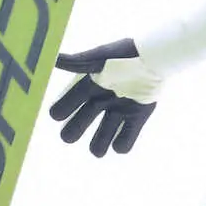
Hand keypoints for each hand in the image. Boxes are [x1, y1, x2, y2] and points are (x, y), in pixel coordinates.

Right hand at [48, 39, 160, 156]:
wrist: (154, 58)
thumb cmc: (124, 55)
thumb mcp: (99, 58)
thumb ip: (77, 62)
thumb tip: (52, 58)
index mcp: (89, 86)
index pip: (68, 102)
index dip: (62, 110)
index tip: (56, 115)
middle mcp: (101, 101)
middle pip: (81, 122)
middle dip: (74, 130)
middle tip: (69, 137)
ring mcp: (119, 111)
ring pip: (104, 135)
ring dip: (99, 144)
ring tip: (97, 150)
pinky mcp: (136, 117)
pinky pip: (127, 138)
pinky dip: (123, 144)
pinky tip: (118, 145)